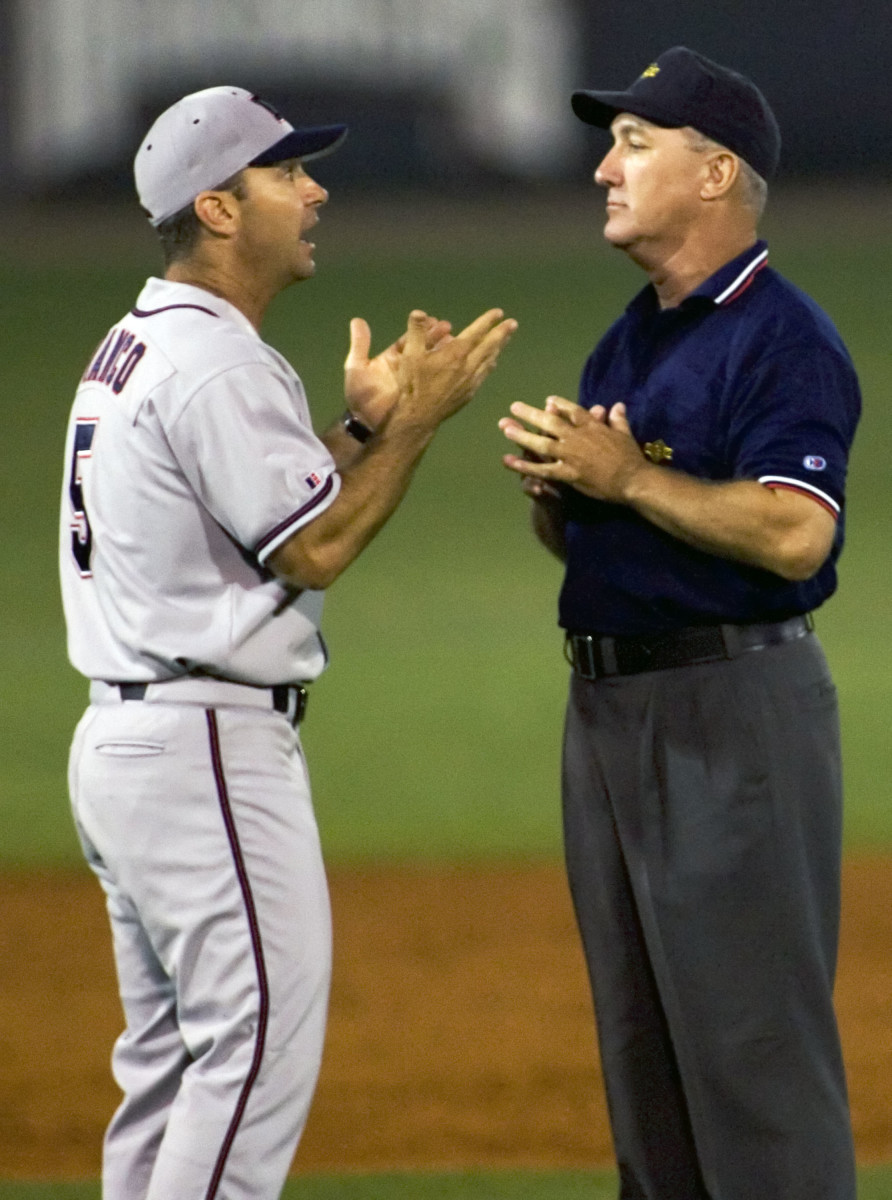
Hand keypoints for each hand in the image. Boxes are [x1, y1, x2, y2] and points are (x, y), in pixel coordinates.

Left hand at [344, 313, 452, 429]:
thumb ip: (360, 344)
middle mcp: (406, 366)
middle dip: (436, 337)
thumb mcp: (357, 368)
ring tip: (456, 342)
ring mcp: (414, 380)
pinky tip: (456, 363)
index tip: (432, 319)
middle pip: (423, 347)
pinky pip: (435, 380)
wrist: (367, 424)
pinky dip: (445, 371)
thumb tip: (357, 320)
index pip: (409, 339)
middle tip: (449, 328)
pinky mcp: (421, 393)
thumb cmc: (361, 396)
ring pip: (431, 362)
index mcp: (393, 357)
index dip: (420, 328)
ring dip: (443, 352)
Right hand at [392, 308, 516, 428]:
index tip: (498, 313)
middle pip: (489, 346)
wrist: (420, 415)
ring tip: (506, 339)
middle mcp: (468, 365)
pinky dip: (490, 364)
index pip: (476, 332)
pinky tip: (493, 362)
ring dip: (499, 347)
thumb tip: (419, 312)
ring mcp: (471, 380)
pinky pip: (484, 374)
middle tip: (513, 323)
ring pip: (489, 360)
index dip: (488, 321)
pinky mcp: (470, 392)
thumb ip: (416, 332)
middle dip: (502, 333)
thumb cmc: (414, 384)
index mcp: (456, 353)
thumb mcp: (410, 355)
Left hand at [499, 396, 646, 503]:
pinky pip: (542, 470)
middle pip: (550, 422)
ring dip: (522, 435)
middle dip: (531, 414)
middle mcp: (577, 438)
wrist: (633, 480)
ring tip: (505, 428)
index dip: (559, 405)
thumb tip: (618, 405)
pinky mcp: (568, 474)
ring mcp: (571, 455)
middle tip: (514, 407)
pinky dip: (524, 465)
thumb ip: (618, 419)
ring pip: (541, 443)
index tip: (548, 400)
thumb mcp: (625, 434)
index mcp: (592, 426)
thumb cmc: (631, 457)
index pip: (572, 411)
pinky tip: (509, 461)